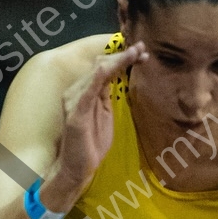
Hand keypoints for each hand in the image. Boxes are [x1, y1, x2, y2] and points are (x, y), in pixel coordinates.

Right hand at [46, 41, 147, 205]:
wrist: (77, 168)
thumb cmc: (91, 143)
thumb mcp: (104, 114)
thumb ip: (106, 95)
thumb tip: (116, 76)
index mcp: (85, 90)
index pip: (104, 67)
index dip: (122, 58)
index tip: (143, 53)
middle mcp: (77, 91)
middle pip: (100, 64)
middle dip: (123, 55)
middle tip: (143, 49)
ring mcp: (74, 101)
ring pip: (96, 73)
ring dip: (116, 61)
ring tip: (134, 53)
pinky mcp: (75, 114)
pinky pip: (87, 92)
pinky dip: (97, 78)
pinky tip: (107, 68)